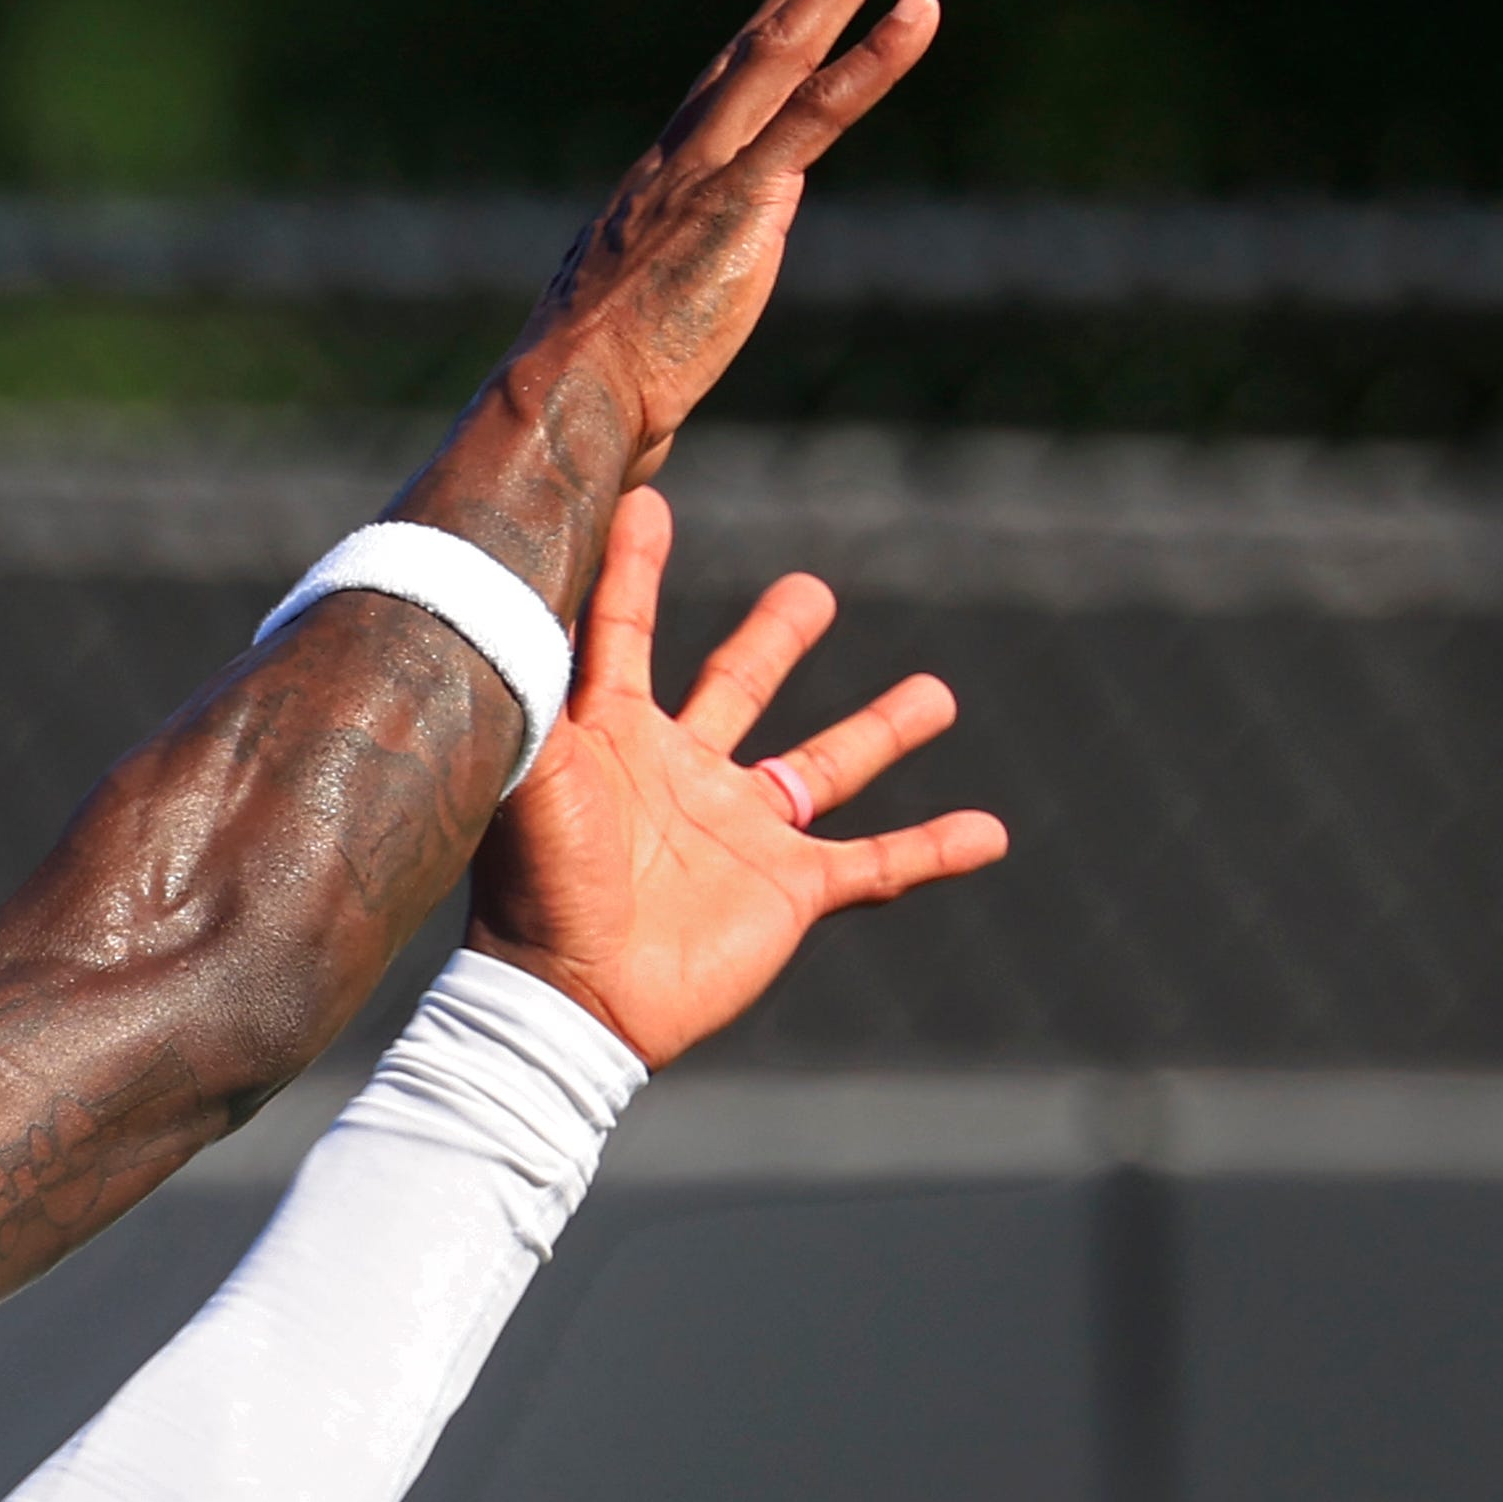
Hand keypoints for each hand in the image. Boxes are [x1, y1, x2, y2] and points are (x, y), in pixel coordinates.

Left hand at [465, 485, 1006, 1066]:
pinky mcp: (789, 891)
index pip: (625, 631)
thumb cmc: (534, 883)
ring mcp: (743, 833)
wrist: (573, 998)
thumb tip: (512, 590)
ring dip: (883, 730)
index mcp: (615, 736)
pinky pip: (878, 864)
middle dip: (778, 638)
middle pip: (741, 686)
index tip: (647, 503)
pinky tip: (990, 833)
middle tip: (813, 591)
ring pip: (827, 765)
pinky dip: (934, 848)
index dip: (634, 570)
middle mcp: (685, 774)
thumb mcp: (533, 766)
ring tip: (938, 695)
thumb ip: (533, 681)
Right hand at [511, 0, 944, 485]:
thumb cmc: (592, 401)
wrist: (570, 398)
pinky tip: (918, 9)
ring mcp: (711, 169)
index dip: (770, 24)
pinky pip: (818, 111)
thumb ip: (664, 331)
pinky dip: (872, 58)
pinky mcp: (743, 197)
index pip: (724, 90)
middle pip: (758, 48)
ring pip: (785, 52)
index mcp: (658, 191)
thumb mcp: (636, 344)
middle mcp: (681, 160)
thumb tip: (662, 383)